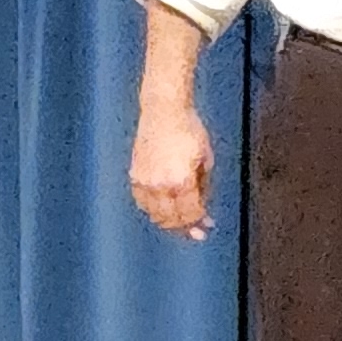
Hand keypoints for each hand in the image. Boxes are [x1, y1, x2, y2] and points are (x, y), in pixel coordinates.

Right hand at [130, 100, 213, 241]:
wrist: (164, 110)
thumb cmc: (189, 129)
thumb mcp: (206, 159)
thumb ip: (203, 187)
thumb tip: (203, 207)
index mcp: (182, 181)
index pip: (189, 214)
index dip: (198, 224)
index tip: (205, 228)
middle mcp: (161, 185)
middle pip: (171, 219)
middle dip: (184, 227)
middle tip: (194, 230)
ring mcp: (145, 181)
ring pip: (154, 214)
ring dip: (168, 220)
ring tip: (179, 220)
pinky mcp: (135, 174)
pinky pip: (142, 202)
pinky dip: (152, 208)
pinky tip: (162, 207)